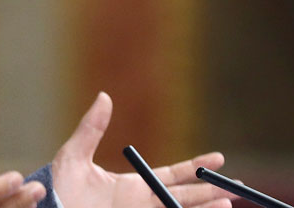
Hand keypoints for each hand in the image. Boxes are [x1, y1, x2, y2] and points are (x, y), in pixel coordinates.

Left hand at [52, 93, 234, 207]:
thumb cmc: (56, 190)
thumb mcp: (73, 156)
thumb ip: (91, 129)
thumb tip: (104, 96)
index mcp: (131, 186)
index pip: (171, 176)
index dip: (195, 167)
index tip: (219, 159)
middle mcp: (139, 204)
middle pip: (183, 197)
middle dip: (209, 192)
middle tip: (237, 187)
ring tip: (227, 203)